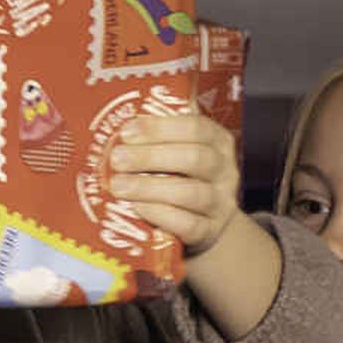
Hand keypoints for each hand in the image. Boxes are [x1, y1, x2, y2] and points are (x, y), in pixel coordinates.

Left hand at [100, 105, 242, 255]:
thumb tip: (123, 112)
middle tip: (117, 159)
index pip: (196, 127)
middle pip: (195, 158)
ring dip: (150, 187)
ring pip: (191, 193)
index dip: (160, 128)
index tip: (127, 131)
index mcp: (218, 142)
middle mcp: (225, 170)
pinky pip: (187, 224)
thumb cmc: (184, 177)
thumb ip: (163, 132)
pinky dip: (159, 214)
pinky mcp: (208, 231)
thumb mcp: (180, 149)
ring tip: (119, 185)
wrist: (206, 223)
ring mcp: (220, 203)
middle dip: (151, 157)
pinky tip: (136, 207)